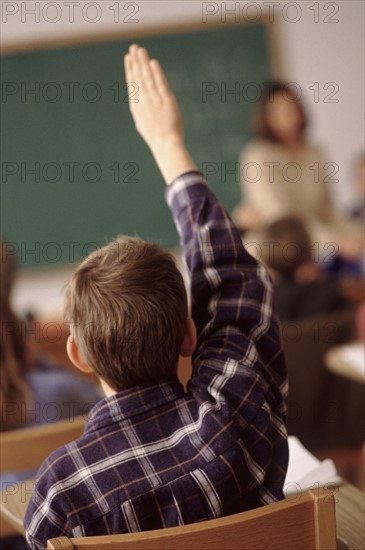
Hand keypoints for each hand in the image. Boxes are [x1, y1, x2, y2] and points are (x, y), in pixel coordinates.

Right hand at [124, 44, 196, 183]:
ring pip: (147, 77)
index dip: (130, 69)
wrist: (165, 145)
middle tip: (133, 47)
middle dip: (135, 61)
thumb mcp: (144, 124)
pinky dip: (156, 71)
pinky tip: (153, 62)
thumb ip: (142, 110)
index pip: (132, 84)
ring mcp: (154, 100)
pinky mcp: (166, 100)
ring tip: (140, 49)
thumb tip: (140, 101)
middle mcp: (143, 101)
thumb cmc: (157, 139)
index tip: (128, 58)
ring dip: (143, 62)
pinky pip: (160, 82)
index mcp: (136, 107)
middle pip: (138, 77)